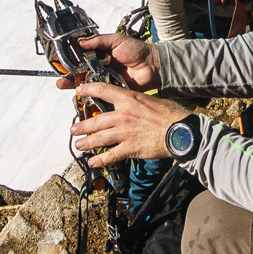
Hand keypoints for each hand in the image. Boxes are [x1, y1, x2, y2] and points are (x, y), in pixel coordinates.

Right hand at [53, 34, 160, 92]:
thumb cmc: (136, 50)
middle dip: (70, 76)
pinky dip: (90, 97)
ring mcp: (107, 80)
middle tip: (60, 81)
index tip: (61, 63)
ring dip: (76, 86)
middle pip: (83, 72)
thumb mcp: (116, 40)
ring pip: (89, 84)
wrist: (153, 66)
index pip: (83, 57)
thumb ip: (99, 41)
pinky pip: (100, 95)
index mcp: (102, 54)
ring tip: (65, 88)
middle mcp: (102, 67)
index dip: (72, 60)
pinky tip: (80, 98)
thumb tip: (80, 42)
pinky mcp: (113, 91)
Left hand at [69, 83, 190, 167]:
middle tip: (73, 128)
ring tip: (78, 145)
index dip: (88, 90)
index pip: (103, 90)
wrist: (179, 131)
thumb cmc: (169, 113)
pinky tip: (92, 163)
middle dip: (82, 125)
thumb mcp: (150, 100)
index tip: (78, 91)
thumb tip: (131, 102)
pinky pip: (111, 155)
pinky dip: (100, 160)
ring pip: (99, 138)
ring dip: (87, 142)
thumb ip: (136, 101)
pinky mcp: (129, 148)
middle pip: (96, 119)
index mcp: (128, 99)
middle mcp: (123, 115)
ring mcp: (125, 133)